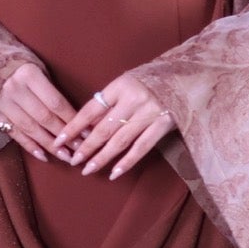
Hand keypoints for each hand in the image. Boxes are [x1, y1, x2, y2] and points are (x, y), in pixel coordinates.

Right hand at [0, 61, 78, 161]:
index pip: (56, 102)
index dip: (72, 119)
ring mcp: (2, 104)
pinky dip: (30, 146)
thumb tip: (71, 113)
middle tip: (81, 149)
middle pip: (45, 118)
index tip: (87, 131)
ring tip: (66, 157)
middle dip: (65, 136)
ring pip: (31, 129)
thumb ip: (48, 87)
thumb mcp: (33, 66)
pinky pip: (15, 134)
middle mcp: (15, 90)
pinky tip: (44, 156)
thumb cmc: (15, 63)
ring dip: (50, 145)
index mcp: (28, 74)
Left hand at [51, 73, 176, 179]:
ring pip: (120, 141)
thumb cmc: (152, 79)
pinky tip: (114, 173)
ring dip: (102, 158)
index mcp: (121, 85)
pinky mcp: (164, 124)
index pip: (90, 109)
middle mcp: (134, 98)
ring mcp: (150, 112)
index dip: (73, 127)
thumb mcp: (128, 83)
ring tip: (88, 169)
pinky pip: (142, 147)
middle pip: (104, 128)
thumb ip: (110, 102)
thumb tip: (85, 127)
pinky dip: (127, 162)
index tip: (60, 140)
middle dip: (86, 147)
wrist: (188, 74)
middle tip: (73, 161)